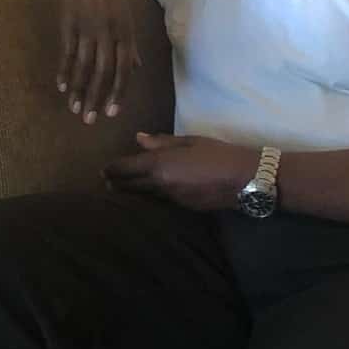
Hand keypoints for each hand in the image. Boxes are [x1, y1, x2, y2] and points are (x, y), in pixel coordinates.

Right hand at [53, 0, 140, 123]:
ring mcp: (87, 29)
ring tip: (73, 109)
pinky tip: (61, 87)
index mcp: (125, 32)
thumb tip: (136, 67)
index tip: (111, 113)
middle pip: (103, 73)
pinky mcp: (69, 24)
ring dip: (78, 90)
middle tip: (89, 120)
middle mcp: (108, 33)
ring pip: (83, 66)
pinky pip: (67, 53)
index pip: (123, 70)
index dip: (117, 93)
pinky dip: (64, 71)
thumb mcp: (126, 14)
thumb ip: (130, 43)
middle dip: (96, 98)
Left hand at [103, 133, 260, 211]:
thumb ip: (162, 142)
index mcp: (160, 165)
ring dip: (133, 192)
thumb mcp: (190, 141)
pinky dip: (151, 196)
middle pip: (131, 186)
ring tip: (121, 188)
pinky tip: (150, 193)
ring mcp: (171, 200)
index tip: (103, 170)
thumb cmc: (218, 153)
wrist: (245, 179)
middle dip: (117, 184)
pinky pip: (160, 201)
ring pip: (145, 195)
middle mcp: (161, 186)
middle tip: (106, 183)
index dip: (112, 169)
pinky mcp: (183, 209)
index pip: (126, 169)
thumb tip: (139, 139)